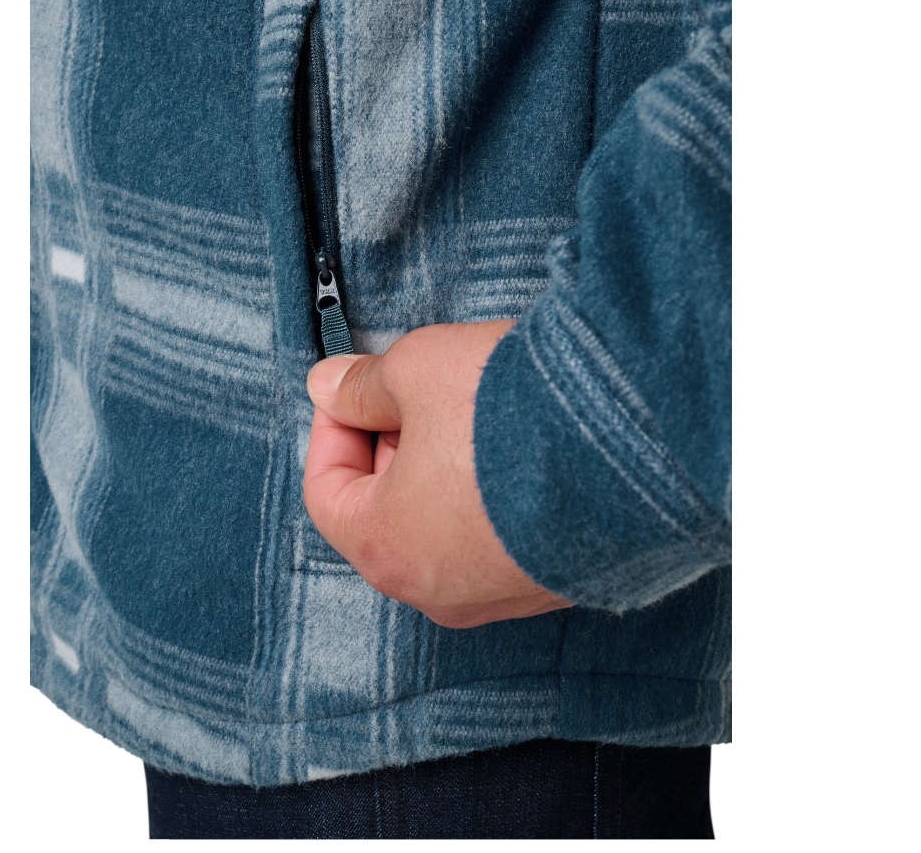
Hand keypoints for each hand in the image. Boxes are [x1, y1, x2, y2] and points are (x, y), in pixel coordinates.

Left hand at [303, 320, 573, 628]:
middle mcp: (441, 592)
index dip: (333, 429)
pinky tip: (516, 443)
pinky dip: (491, 495)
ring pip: (444, 528)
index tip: (354, 390)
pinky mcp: (557, 583)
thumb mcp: (417, 370)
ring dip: (441, 470)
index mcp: (387, 549)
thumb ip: (361, 385)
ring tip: (470, 411)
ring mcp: (505, 596)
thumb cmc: (511, 408)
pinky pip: (500, 539)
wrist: (641, 437)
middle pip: (385, 514)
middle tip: (414, 394)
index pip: (326, 493)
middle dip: (390, 447)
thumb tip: (329, 386)